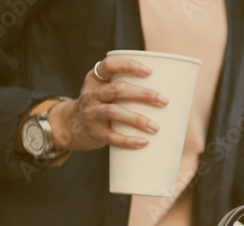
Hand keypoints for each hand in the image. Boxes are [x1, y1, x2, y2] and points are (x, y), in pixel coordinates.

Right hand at [48, 56, 168, 150]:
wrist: (71, 126)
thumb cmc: (102, 104)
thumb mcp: (106, 90)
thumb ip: (128, 88)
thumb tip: (172, 92)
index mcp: (96, 78)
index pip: (109, 65)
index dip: (129, 66)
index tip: (149, 71)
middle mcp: (91, 93)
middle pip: (117, 89)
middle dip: (143, 94)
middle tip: (164, 101)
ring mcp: (91, 113)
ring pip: (114, 112)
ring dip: (137, 119)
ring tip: (156, 127)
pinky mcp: (94, 132)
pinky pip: (111, 137)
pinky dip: (128, 140)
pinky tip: (144, 142)